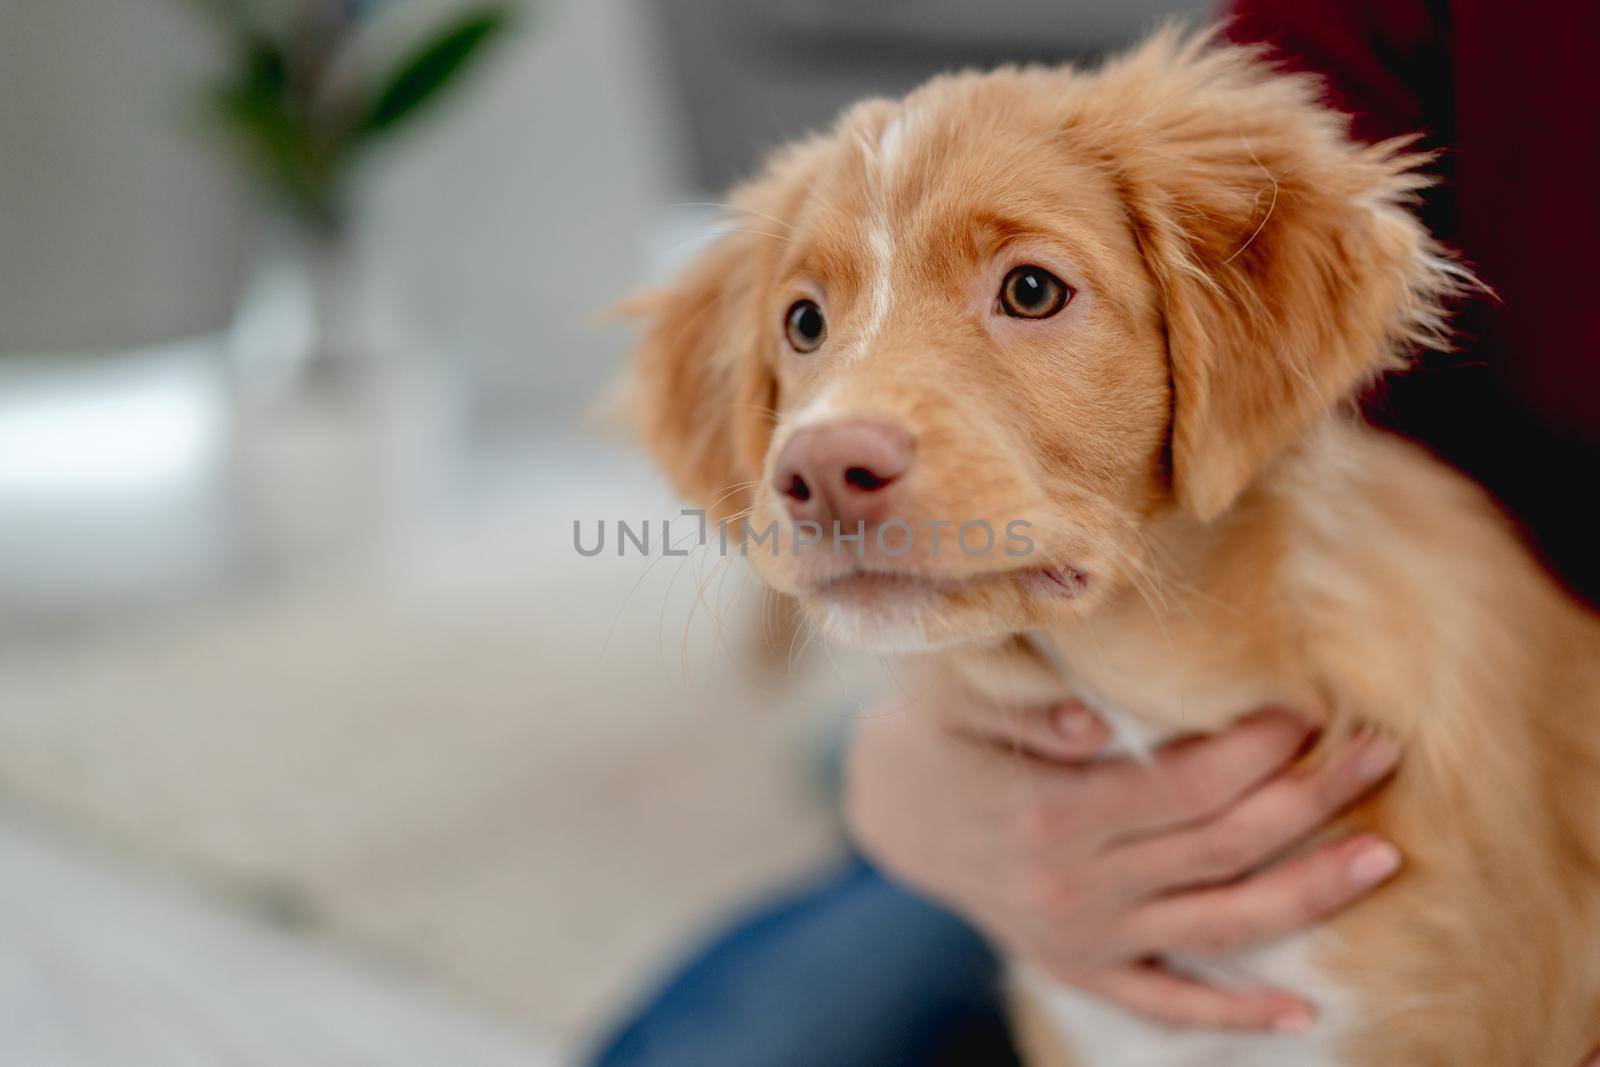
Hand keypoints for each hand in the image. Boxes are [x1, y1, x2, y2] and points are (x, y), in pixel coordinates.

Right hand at [843, 691, 1401, 1032]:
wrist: (891, 808)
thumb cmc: (937, 733)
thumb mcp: (960, 701)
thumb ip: (1026, 712)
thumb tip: (1092, 726)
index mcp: (1049, 813)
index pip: (1183, 787)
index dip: (1255, 752)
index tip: (1308, 711)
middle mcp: (1074, 885)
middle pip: (1221, 848)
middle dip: (1311, 800)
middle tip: (1380, 755)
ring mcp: (1082, 936)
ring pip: (1218, 926)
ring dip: (1309, 894)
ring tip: (1383, 856)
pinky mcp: (1079, 967)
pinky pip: (1166, 1003)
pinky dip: (1232, 1015)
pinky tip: (1299, 1012)